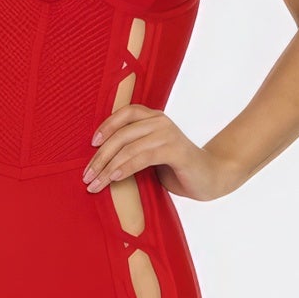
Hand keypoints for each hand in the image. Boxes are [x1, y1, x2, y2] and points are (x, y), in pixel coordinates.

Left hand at [80, 104, 240, 201]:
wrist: (211, 178)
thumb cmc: (178, 169)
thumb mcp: (151, 155)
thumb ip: (133, 150)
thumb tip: (101, 161)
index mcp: (154, 118)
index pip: (125, 113)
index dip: (106, 126)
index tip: (91, 144)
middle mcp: (160, 122)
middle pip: (121, 134)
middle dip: (100, 157)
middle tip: (87, 176)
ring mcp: (168, 134)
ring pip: (129, 147)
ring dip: (108, 167)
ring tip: (96, 184)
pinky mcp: (175, 150)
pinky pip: (143, 156)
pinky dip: (126, 167)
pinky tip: (115, 178)